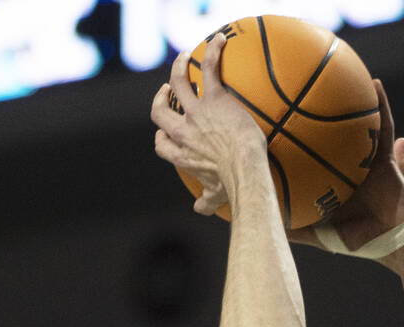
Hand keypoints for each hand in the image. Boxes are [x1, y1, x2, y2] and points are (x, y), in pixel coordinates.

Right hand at [150, 33, 266, 215]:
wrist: (244, 168)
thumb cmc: (232, 186)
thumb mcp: (215, 196)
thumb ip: (205, 202)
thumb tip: (199, 209)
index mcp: (181, 155)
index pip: (162, 144)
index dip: (162, 136)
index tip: (165, 132)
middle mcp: (183, 132)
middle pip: (160, 112)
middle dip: (160, 100)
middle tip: (167, 91)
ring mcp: (196, 113)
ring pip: (177, 84)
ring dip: (178, 69)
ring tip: (184, 58)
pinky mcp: (213, 98)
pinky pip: (208, 69)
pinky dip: (213, 52)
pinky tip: (220, 40)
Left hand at [288, 80, 403, 251]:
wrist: (394, 242)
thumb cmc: (359, 241)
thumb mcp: (321, 235)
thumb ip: (297, 229)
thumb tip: (265, 222)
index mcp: (331, 185)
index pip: (310, 161)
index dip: (295, 146)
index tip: (276, 127)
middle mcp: (348, 170)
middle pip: (329, 138)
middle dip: (316, 118)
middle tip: (298, 95)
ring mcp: (366, 162)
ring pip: (356, 127)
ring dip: (349, 102)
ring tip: (337, 75)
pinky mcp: (386, 157)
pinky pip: (384, 126)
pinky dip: (381, 105)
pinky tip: (374, 85)